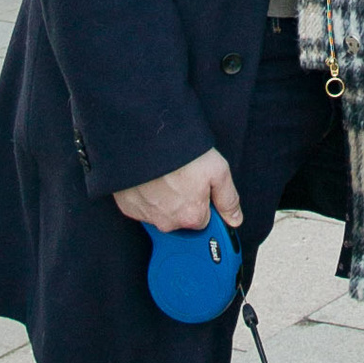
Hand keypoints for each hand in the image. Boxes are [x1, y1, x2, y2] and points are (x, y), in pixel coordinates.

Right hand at [112, 148, 242, 232]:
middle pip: (180, 217)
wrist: (144, 140)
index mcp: (191, 217)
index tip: (200, 187)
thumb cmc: (181, 153)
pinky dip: (145, 195)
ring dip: (163, 198)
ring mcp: (145, 216)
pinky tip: (149, 178)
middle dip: (183, 201)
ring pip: (160, 212)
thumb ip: (228, 199)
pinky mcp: (128, 207)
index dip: (203, 202)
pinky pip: (141, 206)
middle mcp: (167, 222)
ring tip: (165, 174)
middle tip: (181, 176)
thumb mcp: (218, 171)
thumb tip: (235, 218)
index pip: (203, 220)